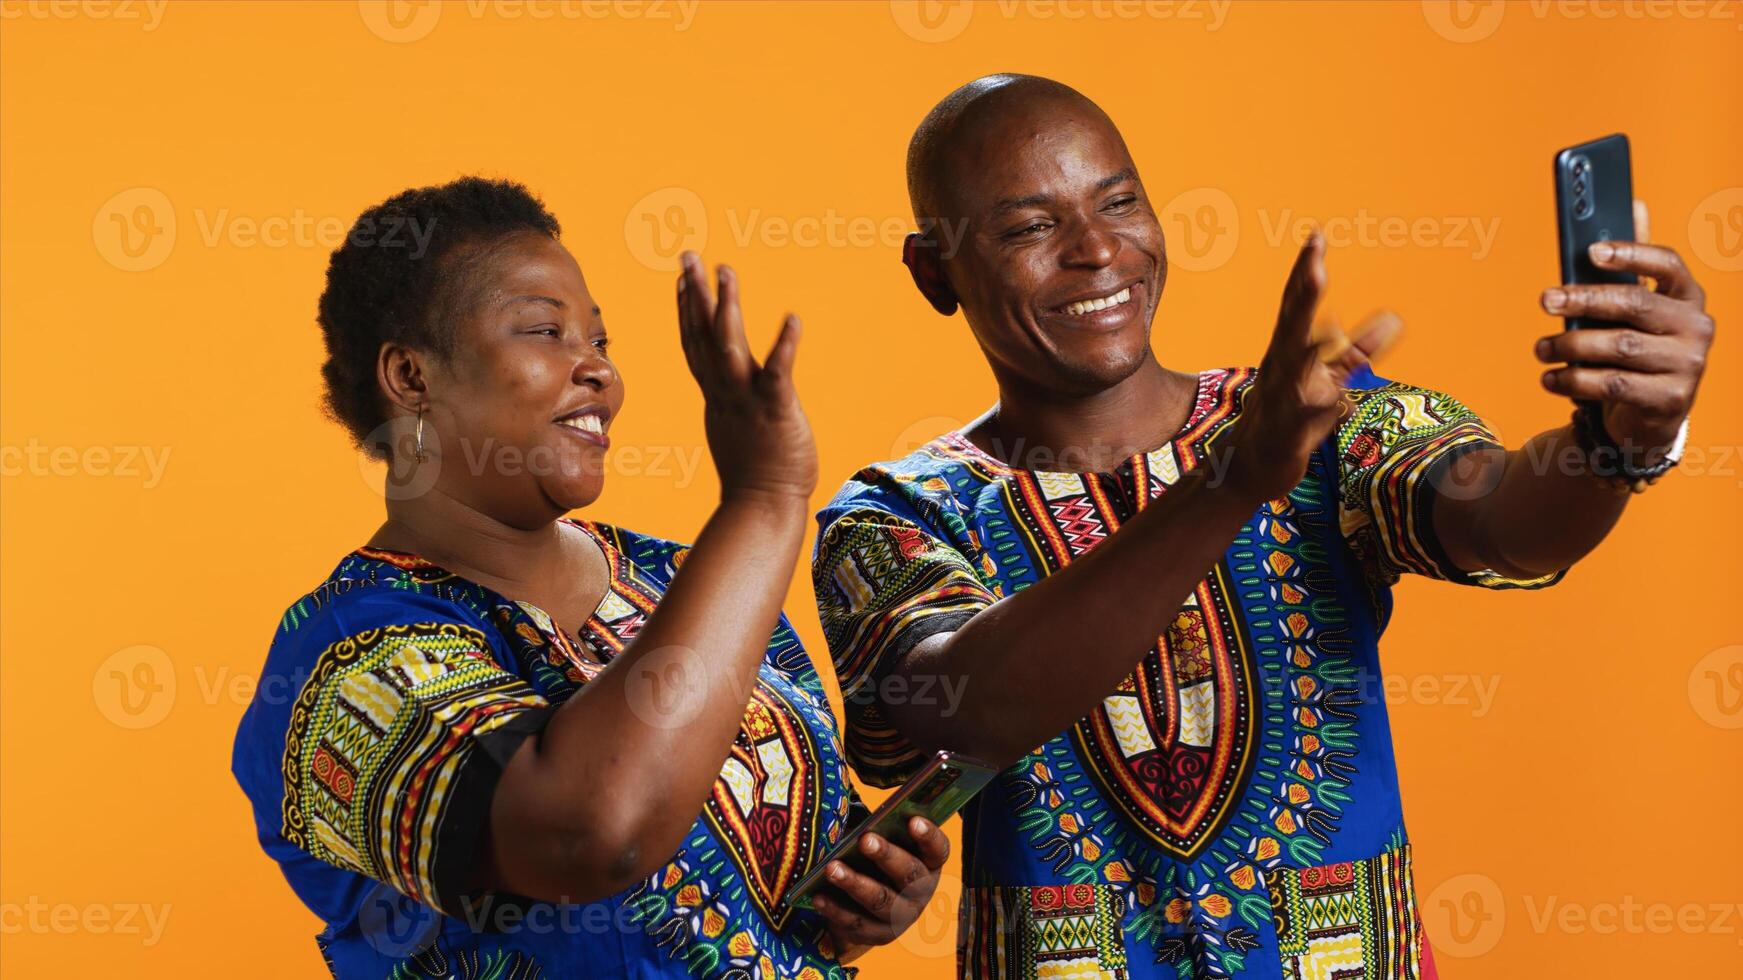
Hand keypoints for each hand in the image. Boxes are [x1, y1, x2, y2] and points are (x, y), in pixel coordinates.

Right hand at [676, 251, 817, 503]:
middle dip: (694, 294)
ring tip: (726, 271)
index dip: (686, 310)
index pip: (694, 345)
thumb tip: (727, 390)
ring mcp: (747, 400)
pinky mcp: (775, 410)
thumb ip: (730, 401)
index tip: (682, 279)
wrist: (762, 507)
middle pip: (702, 336)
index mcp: (716, 395)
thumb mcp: (734, 426)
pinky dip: (785, 345)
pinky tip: (793, 318)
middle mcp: (725, 393)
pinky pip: (779, 373)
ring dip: (727, 308)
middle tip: (688, 255)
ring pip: (730, 347)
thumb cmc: (754, 472)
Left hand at [811, 817, 950, 953]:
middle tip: (865, 839)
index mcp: (929, 864)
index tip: (913, 820)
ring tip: (832, 868)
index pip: (938, 849)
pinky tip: (818, 897)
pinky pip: (856, 923)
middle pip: (908, 874)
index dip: (928, 836)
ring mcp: (901, 917)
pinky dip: (835, 909)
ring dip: (855, 883)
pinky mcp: (878, 936)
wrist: (868, 907)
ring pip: (880, 901)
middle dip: (886, 856)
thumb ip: (879, 832)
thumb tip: (856, 823)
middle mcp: (921, 892)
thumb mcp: (886, 845)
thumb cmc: (876, 861)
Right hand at [1221, 232, 1402, 501]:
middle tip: (1314, 257)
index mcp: (1285, 352)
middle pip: (1292, 324)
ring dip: (1310, 341)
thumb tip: (1392, 320)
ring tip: (1324, 322)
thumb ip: (1356, 352)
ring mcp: (1282, 399)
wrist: (1247, 469)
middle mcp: (1279, 369)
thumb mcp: (1326, 382)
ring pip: (1296, 365)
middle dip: (1303, 291)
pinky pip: (1309, 418)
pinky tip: (1339, 400)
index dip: (1304, 271)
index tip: (1316, 236)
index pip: (1295, 305)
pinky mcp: (1289, 433)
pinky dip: (1321, 408)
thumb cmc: (1288, 420)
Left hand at [1536, 201, 1713, 457]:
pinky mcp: (1670, 399)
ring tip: (1541, 349)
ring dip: (1570, 346)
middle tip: (1545, 299)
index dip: (1632, 254)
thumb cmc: (1636, 350)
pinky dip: (1574, 381)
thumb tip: (1635, 203)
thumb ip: (1631, 265)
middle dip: (1584, 300)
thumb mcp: (1634, 310)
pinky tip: (1551, 379)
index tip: (1593, 251)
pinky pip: (1613, 384)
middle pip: (1635, 304)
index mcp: (1687, 296)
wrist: (1649, 416)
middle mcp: (1696, 327)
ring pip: (1619, 347)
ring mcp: (1688, 365)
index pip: (1667, 264)